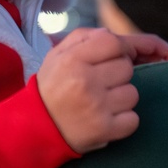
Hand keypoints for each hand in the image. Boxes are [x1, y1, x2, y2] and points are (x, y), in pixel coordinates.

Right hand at [36, 28, 167, 153]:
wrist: (34, 127)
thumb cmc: (52, 86)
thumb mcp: (59, 54)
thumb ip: (88, 37)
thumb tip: (124, 39)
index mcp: (72, 59)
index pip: (114, 43)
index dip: (125, 47)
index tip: (123, 55)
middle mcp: (84, 81)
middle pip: (126, 68)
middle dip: (119, 74)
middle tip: (102, 82)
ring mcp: (96, 107)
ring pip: (132, 94)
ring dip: (122, 98)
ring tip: (102, 101)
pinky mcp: (104, 130)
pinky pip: (133, 120)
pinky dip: (124, 120)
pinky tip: (107, 118)